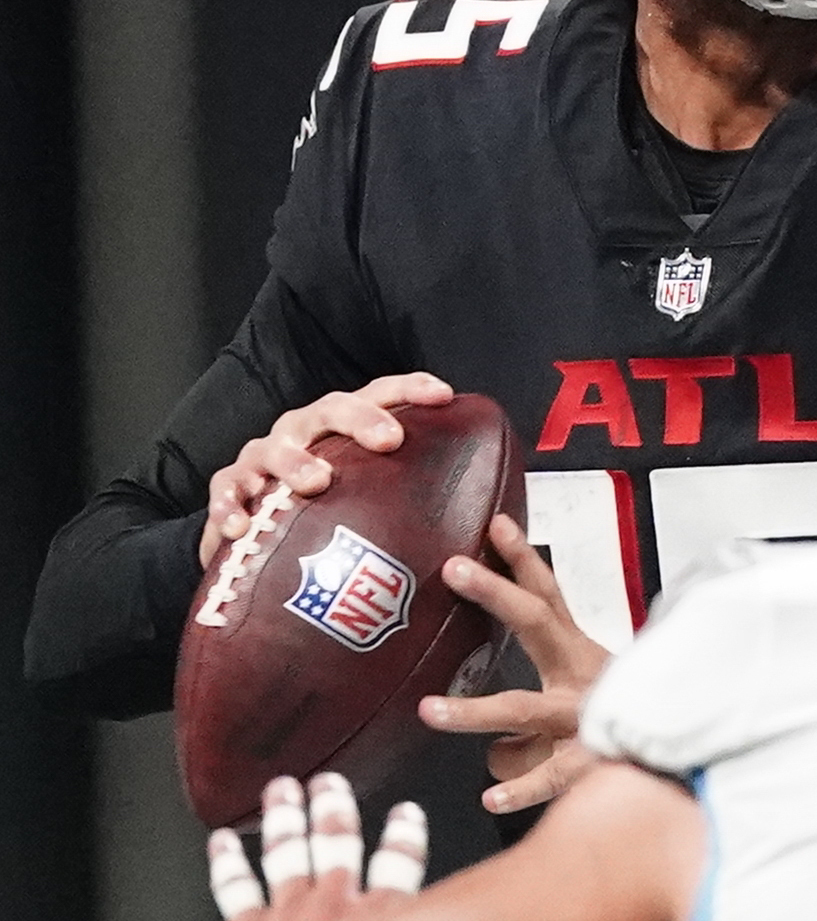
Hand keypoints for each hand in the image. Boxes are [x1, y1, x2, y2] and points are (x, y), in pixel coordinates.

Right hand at [201, 373, 453, 565]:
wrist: (259, 531)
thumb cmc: (331, 505)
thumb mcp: (374, 496)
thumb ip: (417, 501)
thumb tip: (486, 531)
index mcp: (343, 426)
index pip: (380, 395)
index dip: (411, 389)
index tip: (444, 394)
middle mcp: (304, 432)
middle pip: (330, 410)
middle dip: (361, 419)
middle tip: (389, 440)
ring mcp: (264, 457)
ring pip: (276, 448)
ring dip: (296, 463)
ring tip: (316, 482)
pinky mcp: (232, 487)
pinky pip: (226, 491)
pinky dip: (231, 506)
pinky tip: (241, 527)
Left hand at [210, 773, 427, 920]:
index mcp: (380, 916)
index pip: (399, 861)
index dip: (404, 834)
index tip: (406, 812)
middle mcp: (335, 906)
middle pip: (336, 843)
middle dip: (333, 809)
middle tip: (329, 783)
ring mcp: (290, 919)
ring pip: (287, 855)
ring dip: (285, 819)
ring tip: (282, 791)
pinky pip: (235, 893)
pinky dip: (226, 865)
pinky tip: (220, 842)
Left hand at [419, 513, 610, 813]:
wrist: (687, 758)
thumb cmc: (625, 727)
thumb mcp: (583, 705)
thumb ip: (534, 720)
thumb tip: (493, 746)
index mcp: (579, 654)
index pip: (548, 598)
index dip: (522, 560)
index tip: (496, 526)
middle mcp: (582, 676)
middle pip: (537, 624)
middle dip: (497, 594)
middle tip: (457, 569)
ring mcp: (584, 716)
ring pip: (524, 708)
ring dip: (475, 710)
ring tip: (430, 710)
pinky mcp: (591, 761)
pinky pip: (551, 774)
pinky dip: (523, 786)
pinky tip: (493, 795)